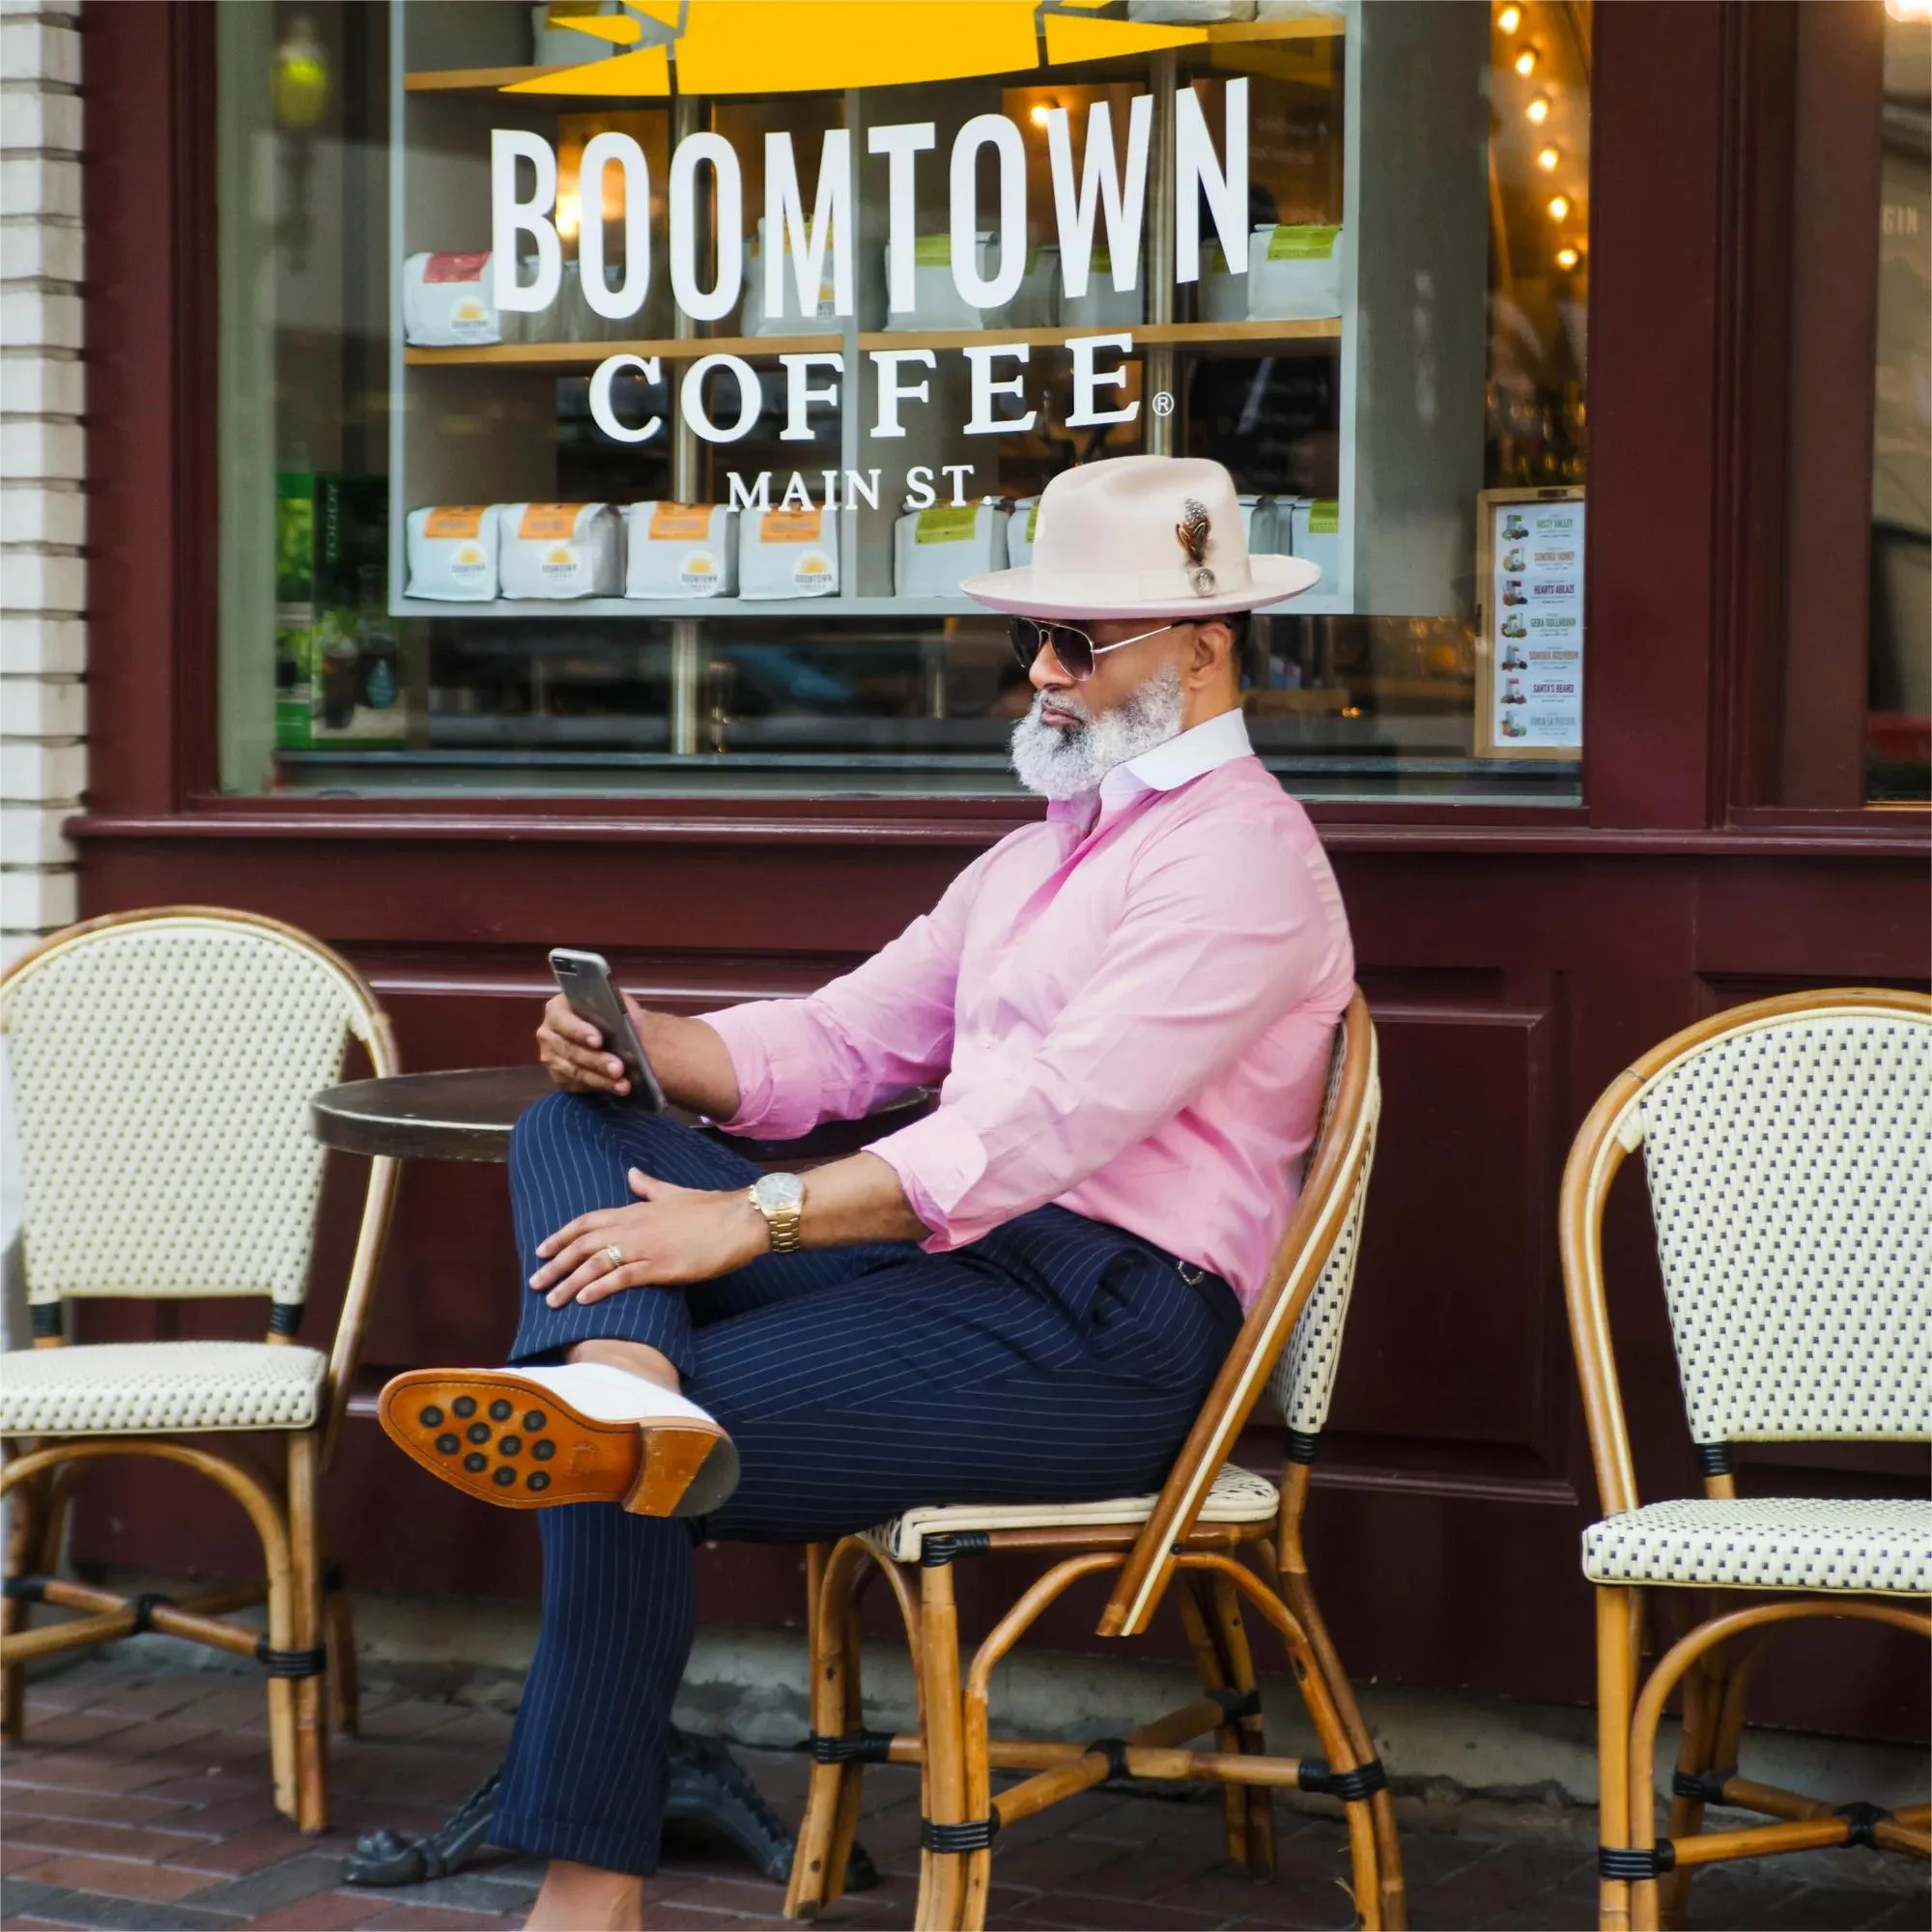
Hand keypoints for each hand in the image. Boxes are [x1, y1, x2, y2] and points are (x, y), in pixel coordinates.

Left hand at [530, 1170, 768, 1305]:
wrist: (739, 1220)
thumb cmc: (710, 1208)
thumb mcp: (673, 1192)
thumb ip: (648, 1185)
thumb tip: (631, 1174)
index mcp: (634, 1209)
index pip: (587, 1222)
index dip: (561, 1236)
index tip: (541, 1250)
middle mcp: (633, 1226)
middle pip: (582, 1245)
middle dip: (555, 1264)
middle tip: (535, 1283)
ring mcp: (645, 1247)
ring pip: (595, 1264)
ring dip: (569, 1282)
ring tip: (551, 1300)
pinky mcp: (660, 1267)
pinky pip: (622, 1277)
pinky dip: (599, 1288)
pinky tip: (584, 1300)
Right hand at [536, 990, 650, 1096]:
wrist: (614, 1035)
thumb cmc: (613, 1016)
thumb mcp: (620, 1007)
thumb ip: (624, 1013)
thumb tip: (634, 1029)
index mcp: (558, 1008)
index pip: (564, 1020)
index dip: (580, 1031)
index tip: (599, 1041)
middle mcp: (548, 1033)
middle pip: (569, 1049)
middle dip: (596, 1061)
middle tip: (618, 1069)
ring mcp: (550, 1057)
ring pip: (574, 1071)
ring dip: (600, 1079)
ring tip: (623, 1084)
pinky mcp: (559, 1076)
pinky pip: (576, 1085)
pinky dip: (599, 1087)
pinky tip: (617, 1088)